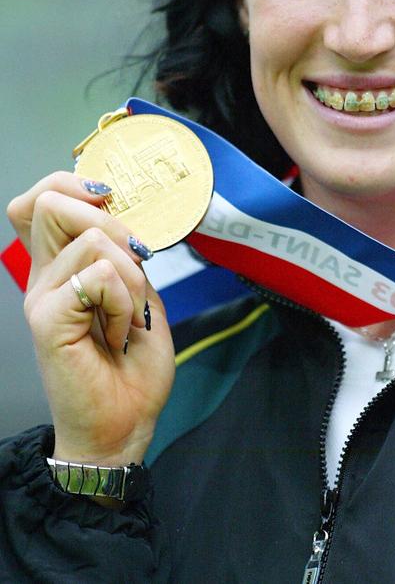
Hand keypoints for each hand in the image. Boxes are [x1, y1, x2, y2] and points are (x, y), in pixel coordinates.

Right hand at [7, 172, 175, 465]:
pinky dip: (126, 300)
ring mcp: (42, 296)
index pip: (41, 199)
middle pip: (51, 201)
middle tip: (133, 262)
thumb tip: (125, 217)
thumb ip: (126, 256)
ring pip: (91, 239)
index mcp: (62, 266)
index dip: (72, 184)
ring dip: (131, 274)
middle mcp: (44, 275)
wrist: (125, 423)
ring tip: (130, 314)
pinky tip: (121, 331)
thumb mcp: (139, 294)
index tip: (110, 204)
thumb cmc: (132, 365)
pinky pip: (100, 276)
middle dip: (108, 220)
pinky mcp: (47, 319)